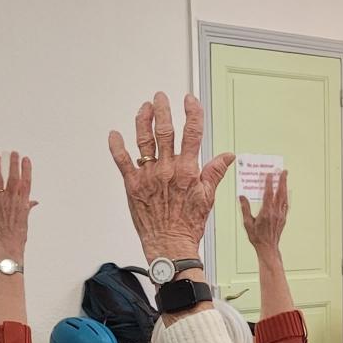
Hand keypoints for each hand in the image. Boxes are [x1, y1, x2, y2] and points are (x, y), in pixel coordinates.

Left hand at [0, 152, 35, 260]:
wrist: (7, 245)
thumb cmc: (18, 235)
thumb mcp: (25, 220)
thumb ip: (28, 207)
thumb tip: (34, 202)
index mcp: (22, 202)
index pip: (26, 181)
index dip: (26, 169)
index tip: (26, 159)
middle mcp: (12, 199)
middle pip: (13, 177)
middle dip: (13, 163)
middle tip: (13, 153)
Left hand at [107, 92, 234, 260]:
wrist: (170, 245)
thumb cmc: (189, 225)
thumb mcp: (208, 198)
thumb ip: (215, 172)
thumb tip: (228, 155)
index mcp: (188, 170)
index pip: (193, 134)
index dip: (192, 113)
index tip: (189, 100)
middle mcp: (168, 169)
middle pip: (165, 131)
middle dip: (163, 110)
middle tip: (160, 97)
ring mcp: (148, 176)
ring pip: (144, 140)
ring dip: (143, 120)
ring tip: (144, 107)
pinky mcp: (132, 185)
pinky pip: (122, 161)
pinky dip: (117, 146)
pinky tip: (115, 134)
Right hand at [239, 170, 288, 251]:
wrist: (268, 247)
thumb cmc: (257, 237)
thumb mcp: (247, 223)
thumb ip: (245, 208)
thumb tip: (242, 196)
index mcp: (266, 212)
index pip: (268, 194)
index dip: (269, 183)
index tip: (269, 174)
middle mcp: (275, 212)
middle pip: (280, 193)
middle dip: (282, 180)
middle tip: (283, 171)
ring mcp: (281, 215)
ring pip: (284, 197)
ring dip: (285, 186)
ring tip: (285, 177)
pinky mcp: (283, 218)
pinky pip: (286, 204)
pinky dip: (285, 196)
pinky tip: (285, 192)